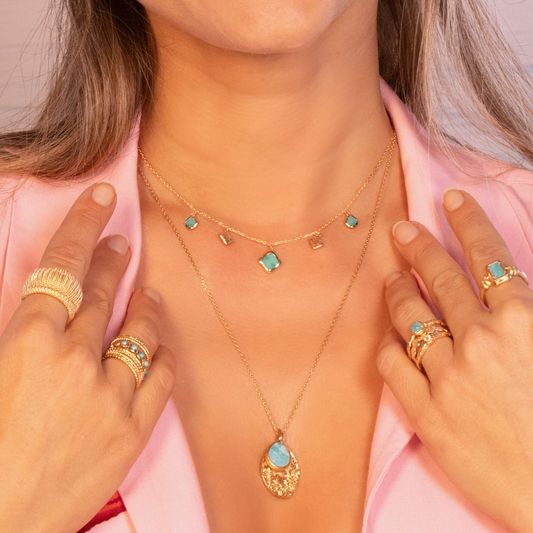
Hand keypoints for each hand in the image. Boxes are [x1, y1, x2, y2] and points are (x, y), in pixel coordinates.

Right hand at [0, 182, 175, 532]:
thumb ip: (20, 332)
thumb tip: (43, 304)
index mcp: (28, 342)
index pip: (63, 266)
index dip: (84, 225)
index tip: (103, 197)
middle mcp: (76, 360)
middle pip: (102, 294)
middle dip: (113, 262)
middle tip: (123, 243)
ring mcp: (111, 394)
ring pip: (141, 332)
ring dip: (145, 306)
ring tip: (148, 293)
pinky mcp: (133, 429)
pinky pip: (162, 376)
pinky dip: (163, 354)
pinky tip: (162, 343)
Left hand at [377, 188, 532, 531]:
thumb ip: (530, 311)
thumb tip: (509, 287)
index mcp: (522, 321)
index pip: (487, 256)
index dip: (467, 222)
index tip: (450, 198)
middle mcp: (479, 340)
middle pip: (441, 277)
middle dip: (419, 246)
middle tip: (400, 228)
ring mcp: (447, 375)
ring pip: (410, 316)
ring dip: (398, 291)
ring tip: (391, 277)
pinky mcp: (427, 413)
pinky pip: (392, 364)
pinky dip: (389, 346)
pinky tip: (390, 338)